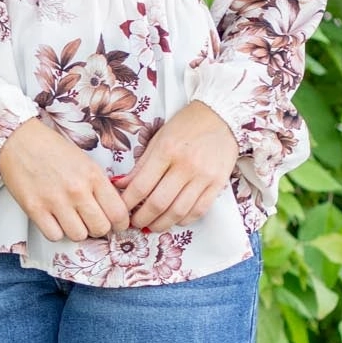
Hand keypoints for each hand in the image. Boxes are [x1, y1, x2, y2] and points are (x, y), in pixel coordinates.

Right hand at [0, 117, 131, 242]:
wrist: (19, 140)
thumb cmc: (52, 150)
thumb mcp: (85, 162)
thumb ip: (100, 185)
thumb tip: (112, 210)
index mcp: (93, 175)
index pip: (118, 212)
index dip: (120, 223)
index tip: (116, 224)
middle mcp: (77, 190)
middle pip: (100, 228)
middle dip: (98, 228)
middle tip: (91, 222)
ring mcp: (55, 201)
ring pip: (79, 236)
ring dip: (77, 231)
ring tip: (71, 219)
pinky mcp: (35, 209)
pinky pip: (54, 236)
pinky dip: (56, 232)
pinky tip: (54, 220)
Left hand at [117, 101, 238, 232]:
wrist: (221, 116)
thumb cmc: (185, 126)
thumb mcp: (158, 139)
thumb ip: (141, 165)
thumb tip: (121, 185)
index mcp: (166, 150)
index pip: (141, 185)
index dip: (128, 203)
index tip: (121, 210)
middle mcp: (186, 165)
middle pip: (159, 203)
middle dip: (142, 218)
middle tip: (134, 223)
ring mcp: (204, 176)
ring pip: (179, 211)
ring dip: (161, 224)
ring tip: (151, 226)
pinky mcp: (218, 183)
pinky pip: (199, 210)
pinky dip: (183, 220)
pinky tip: (174, 220)